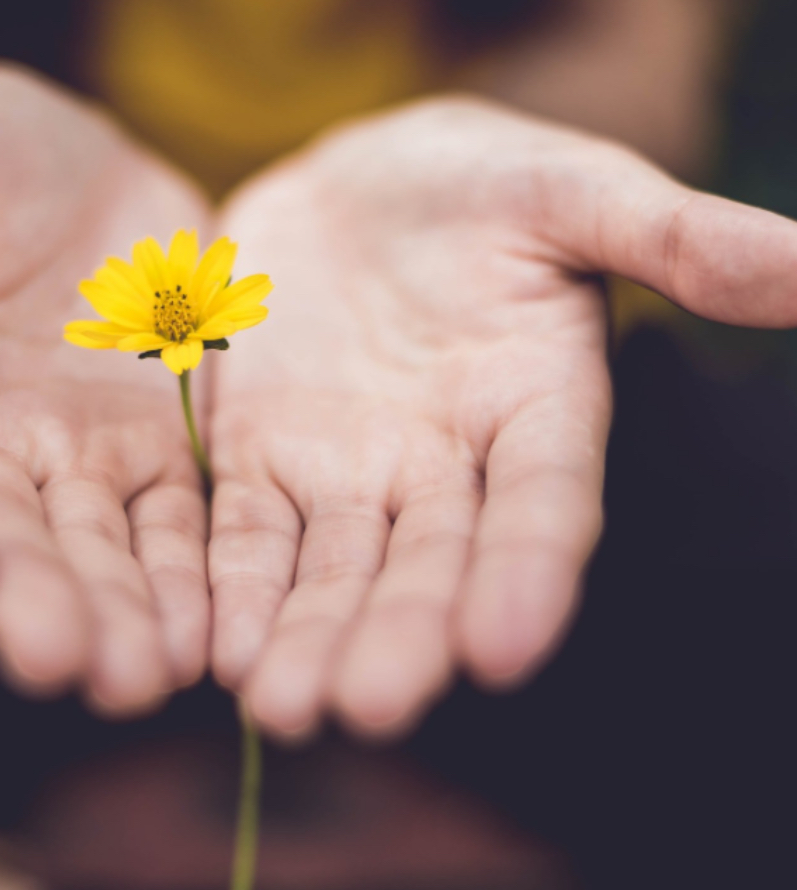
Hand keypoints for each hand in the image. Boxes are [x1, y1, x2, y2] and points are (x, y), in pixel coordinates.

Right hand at [0, 65, 211, 713]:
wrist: (77, 165)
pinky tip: (209, 633)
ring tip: (143, 676)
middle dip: (27, 598)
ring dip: (115, 613)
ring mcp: (70, 454)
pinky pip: (172, 520)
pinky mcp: (151, 448)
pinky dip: (188, 575)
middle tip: (63, 662)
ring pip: (90, 547)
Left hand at [208, 97, 796, 737]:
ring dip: (306, 637)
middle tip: (365, 707)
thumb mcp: (571, 189)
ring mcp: (348, 469)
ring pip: (332, 568)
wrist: (358, 187)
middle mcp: (445, 465)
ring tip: (280, 707)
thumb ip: (675, 236)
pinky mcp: (261, 456)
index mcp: (535, 408)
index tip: (505, 645)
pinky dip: (232, 585)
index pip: (544, 504)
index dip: (529, 571)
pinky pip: (245, 530)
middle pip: (428, 563)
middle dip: (399, 634)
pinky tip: (214, 648)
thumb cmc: (479, 181)